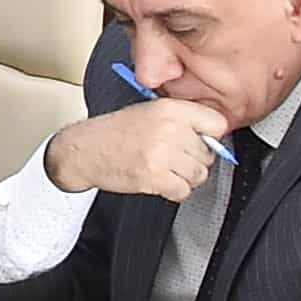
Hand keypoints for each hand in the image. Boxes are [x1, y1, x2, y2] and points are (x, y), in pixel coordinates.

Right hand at [48, 100, 228, 201]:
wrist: (83, 150)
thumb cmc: (115, 132)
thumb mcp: (149, 112)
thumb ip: (183, 121)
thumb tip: (216, 140)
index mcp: (169, 109)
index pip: (217, 125)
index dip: (210, 137)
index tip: (199, 142)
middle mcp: (168, 128)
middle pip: (208, 155)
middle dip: (193, 161)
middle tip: (170, 158)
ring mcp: (161, 153)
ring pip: (199, 175)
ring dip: (183, 178)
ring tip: (163, 170)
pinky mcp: (154, 176)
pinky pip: (183, 191)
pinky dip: (172, 191)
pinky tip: (157, 181)